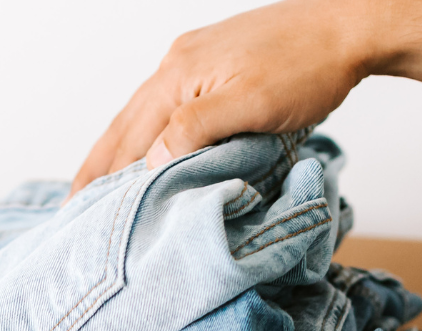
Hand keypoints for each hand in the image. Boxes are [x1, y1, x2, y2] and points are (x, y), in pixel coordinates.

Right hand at [71, 0, 380, 193]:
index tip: (78, 214)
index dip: (102, 178)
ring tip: (99, 186)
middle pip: (124, 125)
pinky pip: (166, 106)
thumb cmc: (309, 66)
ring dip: (119, 152)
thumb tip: (148, 163)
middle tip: (72, 209)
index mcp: (177, 75)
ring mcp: (194, 60)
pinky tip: (148, 149)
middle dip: (97, 168)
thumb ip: (195, 131)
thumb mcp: (251, 105)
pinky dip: (147, 134)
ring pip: (143, 115)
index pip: (127, 138)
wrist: (349, 25)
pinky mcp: (215, 64)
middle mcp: (176, 64)